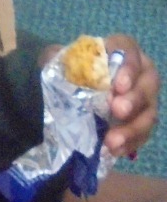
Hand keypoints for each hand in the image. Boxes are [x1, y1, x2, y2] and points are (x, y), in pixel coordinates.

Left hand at [41, 35, 158, 158]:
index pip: (129, 51)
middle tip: (118, 111)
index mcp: (119, 51)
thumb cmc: (67, 70)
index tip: (119, 86)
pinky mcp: (139, 124)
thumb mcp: (58, 61)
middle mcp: (138, 74)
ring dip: (132, 129)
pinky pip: (142, 135)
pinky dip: (129, 144)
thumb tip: (53, 64)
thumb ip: (59, 59)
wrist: (68, 93)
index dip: (129, 67)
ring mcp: (143, 101)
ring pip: (149, 113)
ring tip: (112, 141)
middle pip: (148, 84)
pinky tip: (113, 151)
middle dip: (135, 99)